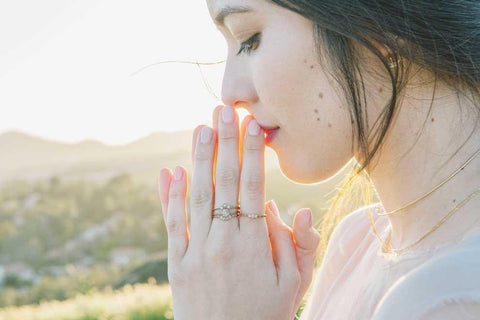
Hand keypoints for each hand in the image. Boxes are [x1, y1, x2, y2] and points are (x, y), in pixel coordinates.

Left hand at [157, 105, 320, 319]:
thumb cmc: (265, 315)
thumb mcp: (294, 285)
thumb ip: (297, 245)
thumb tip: (294, 208)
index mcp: (253, 245)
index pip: (252, 186)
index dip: (252, 153)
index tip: (253, 124)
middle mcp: (222, 242)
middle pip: (223, 182)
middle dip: (225, 143)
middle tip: (224, 110)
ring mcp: (196, 252)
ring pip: (197, 195)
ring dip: (198, 159)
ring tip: (201, 127)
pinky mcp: (177, 264)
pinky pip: (172, 224)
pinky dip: (170, 196)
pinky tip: (171, 170)